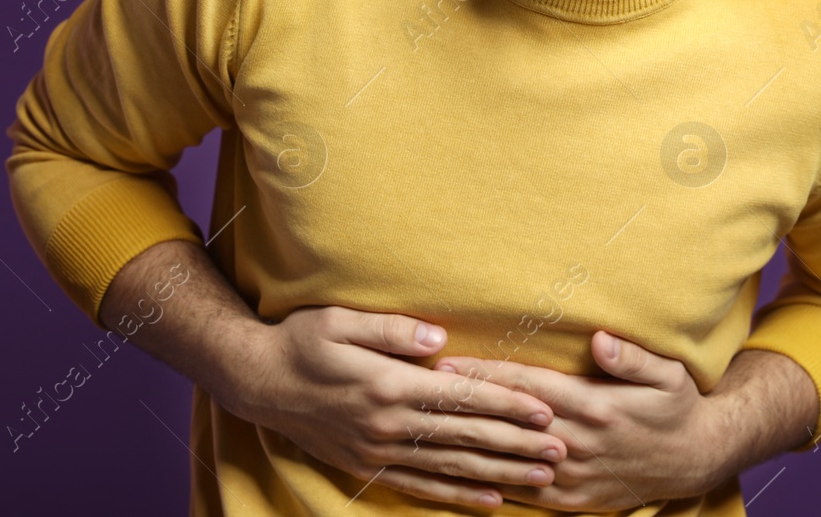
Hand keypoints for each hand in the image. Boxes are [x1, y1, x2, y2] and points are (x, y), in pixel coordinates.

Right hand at [234, 306, 570, 508]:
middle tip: (562, 451)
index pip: (461, 397)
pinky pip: (423, 486)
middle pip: (466, 437)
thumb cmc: (302, 340)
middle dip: (518, 444)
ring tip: (542, 478)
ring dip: (500, 473)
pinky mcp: (369, 466)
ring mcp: (379, 451)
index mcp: (388, 385)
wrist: (257, 382)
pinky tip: (491, 500)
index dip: (506, 404)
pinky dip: (459, 495)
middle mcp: (388, 425)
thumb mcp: (341, 321)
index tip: (545, 410)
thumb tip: (439, 336)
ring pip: (452, 467)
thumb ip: (393, 330)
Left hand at [432, 331, 734, 510]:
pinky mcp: (574, 501)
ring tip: (429, 431)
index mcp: (596, 408)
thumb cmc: (676, 407)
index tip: (449, 365)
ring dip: (470, 445)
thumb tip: (600, 338)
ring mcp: (574, 478)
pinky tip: (462, 475)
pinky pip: (525, 494)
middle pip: (510, 423)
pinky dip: (492, 485)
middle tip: (421, 393)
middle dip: (466, 408)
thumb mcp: (666, 375)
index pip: (529, 388)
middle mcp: (580, 444)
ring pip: (511, 462)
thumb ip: (631, 357)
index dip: (487, 377)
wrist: (694, 460)